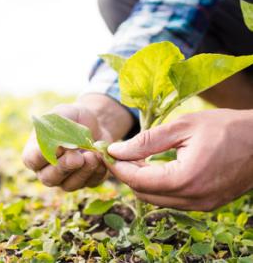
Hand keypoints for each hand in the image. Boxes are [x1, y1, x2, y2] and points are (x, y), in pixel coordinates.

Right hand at [23, 103, 111, 190]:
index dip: (43, 156)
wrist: (96, 123)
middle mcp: (48, 169)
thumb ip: (56, 126)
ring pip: (69, 185)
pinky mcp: (87, 181)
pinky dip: (97, 171)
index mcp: (36, 152)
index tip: (57, 146)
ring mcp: (67, 178)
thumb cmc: (73, 117)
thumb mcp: (63, 113)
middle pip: (49, 178)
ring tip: (92, 155)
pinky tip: (101, 157)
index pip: (32, 160)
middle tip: (77, 157)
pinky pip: (90, 183)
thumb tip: (56, 144)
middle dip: (64, 167)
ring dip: (82, 171)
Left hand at [107, 109, 252, 210]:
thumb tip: (116, 150)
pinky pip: (171, 198)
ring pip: (156, 198)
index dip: (118, 166)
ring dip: (142, 180)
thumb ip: (146, 141)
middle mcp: (193, 199)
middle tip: (120, 153)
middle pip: (143, 193)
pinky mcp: (206, 203)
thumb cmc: (225, 128)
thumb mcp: (182, 127)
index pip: (138, 180)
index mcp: (185, 179)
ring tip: (136, 157)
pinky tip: (156, 166)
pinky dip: (158, 184)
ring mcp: (201, 205)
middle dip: (127, 174)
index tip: (107, 152)